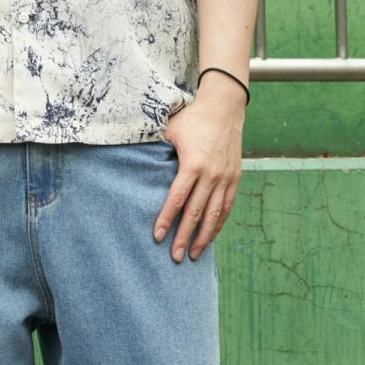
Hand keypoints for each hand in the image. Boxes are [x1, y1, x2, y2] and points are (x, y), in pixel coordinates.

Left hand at [153, 83, 246, 260]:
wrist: (225, 107)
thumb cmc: (192, 118)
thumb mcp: (169, 128)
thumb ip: (152, 146)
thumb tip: (130, 158)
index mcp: (192, 164)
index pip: (177, 199)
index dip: (165, 219)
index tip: (156, 237)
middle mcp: (211, 175)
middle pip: (195, 213)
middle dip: (184, 237)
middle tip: (175, 257)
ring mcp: (225, 178)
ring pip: (214, 215)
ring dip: (203, 237)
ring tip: (193, 255)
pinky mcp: (234, 178)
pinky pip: (226, 207)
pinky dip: (218, 224)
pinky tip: (209, 237)